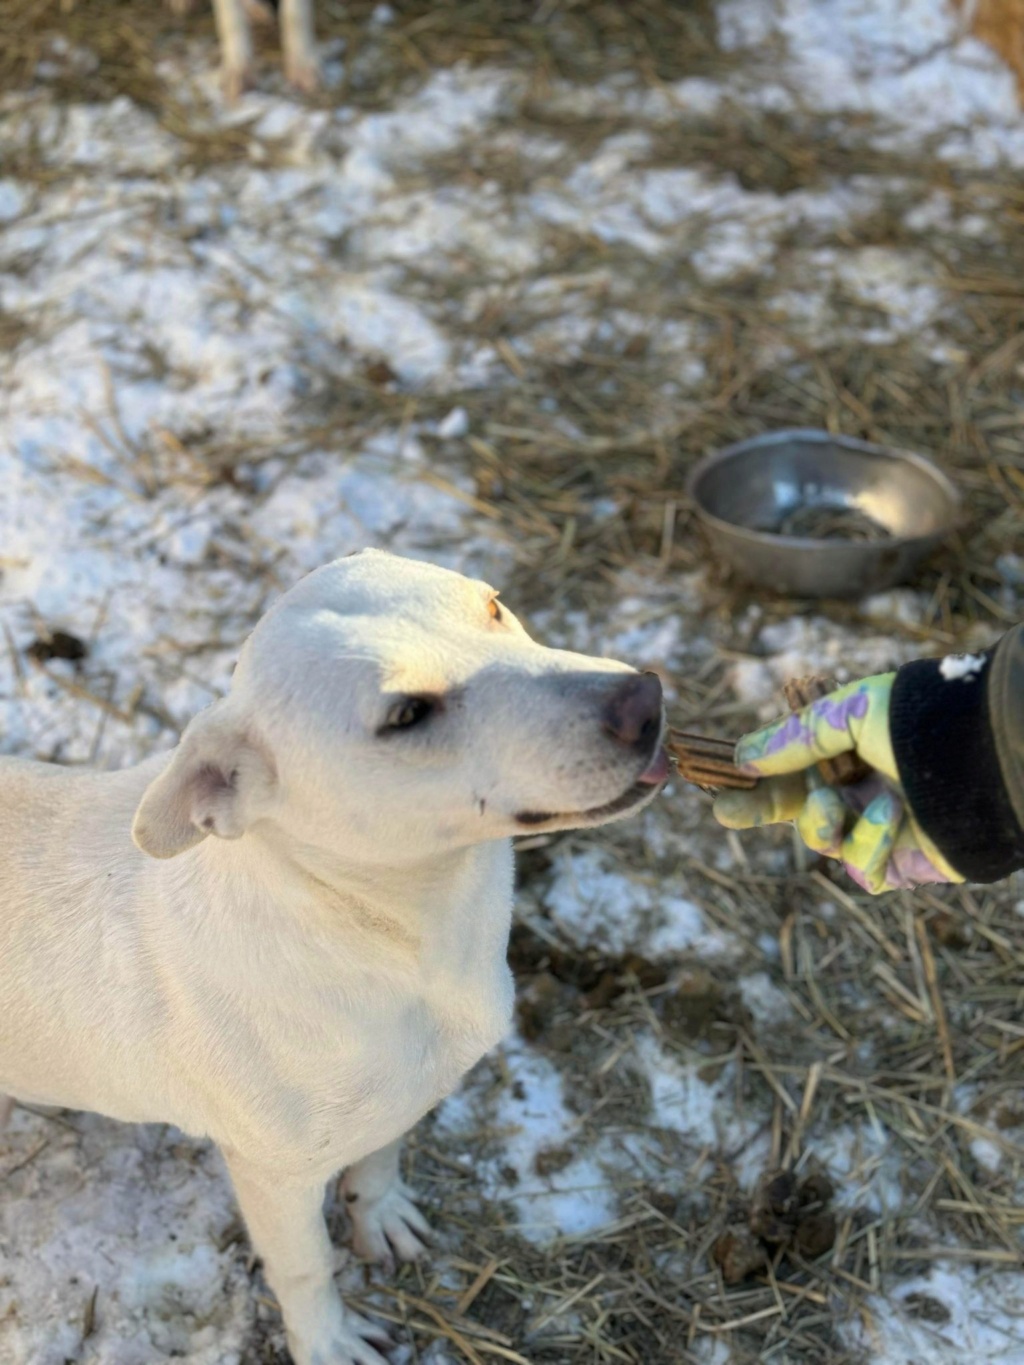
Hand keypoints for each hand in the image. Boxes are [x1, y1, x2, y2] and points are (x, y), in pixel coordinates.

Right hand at [713, 673, 962, 893]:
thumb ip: (792, 739)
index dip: (752, 780)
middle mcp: (859, 790)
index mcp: (846, 752)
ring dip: (823, 823)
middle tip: (726, 811)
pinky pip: (860, 870)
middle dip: (757, 810)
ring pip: (820, 842)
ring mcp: (877, 829)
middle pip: (793, 811)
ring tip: (844, 801)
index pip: (787, 770)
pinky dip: (869, 842)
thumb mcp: (846, 713)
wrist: (983, 757)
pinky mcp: (899, 864)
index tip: (718, 786)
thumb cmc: (919, 724)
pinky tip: (892, 815)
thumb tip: (740, 759)